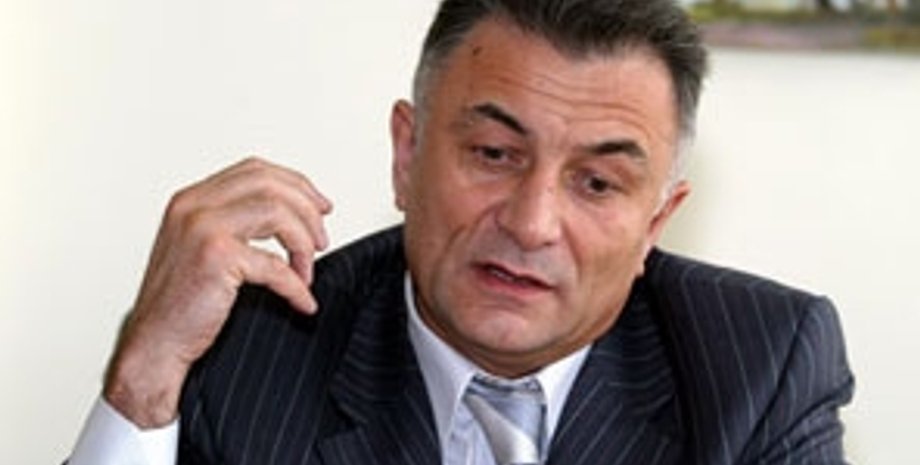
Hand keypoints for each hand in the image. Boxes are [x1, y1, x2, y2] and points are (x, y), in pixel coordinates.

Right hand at [103, 157, 332, 427]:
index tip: (320, 206)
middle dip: (307, 211)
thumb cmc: (180, 305)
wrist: (153, 345)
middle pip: (271, 184)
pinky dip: (296, 286)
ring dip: (303, 243)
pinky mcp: (216, 257)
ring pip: (278, 212)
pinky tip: (302, 300)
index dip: (296, 185)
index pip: (256, 170)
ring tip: (306, 271)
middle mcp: (194, 206)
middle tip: (321, 240)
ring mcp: (203, 228)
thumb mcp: (204, 249)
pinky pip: (275, 265)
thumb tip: (294, 216)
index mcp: (191, 199)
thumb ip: (237, 224)